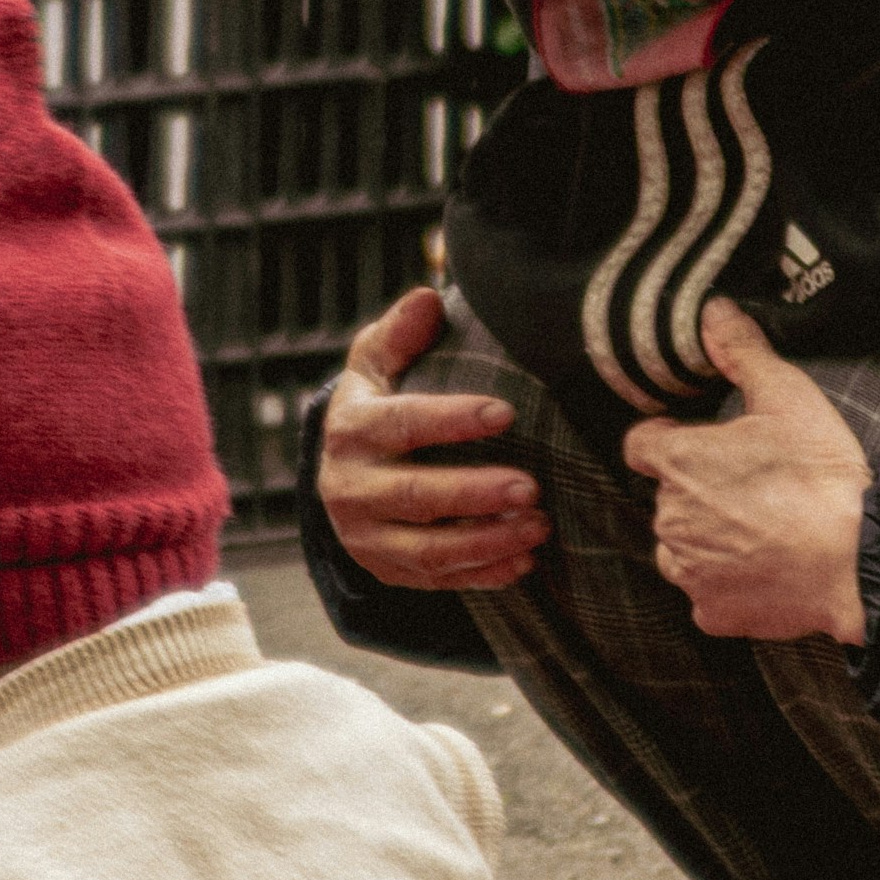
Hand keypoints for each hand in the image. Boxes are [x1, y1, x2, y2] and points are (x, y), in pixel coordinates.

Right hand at [318, 286, 545, 593]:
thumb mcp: (374, 362)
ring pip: (427, 550)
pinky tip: (525, 562)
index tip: (505, 413)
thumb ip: (399, 332)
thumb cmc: (375, 403)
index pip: (400, 424)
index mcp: (350, 430)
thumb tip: (429, 298)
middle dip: (474, 495)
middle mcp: (349, 488)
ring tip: (539, 525)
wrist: (340, 471)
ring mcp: (366, 537)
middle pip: (414, 496)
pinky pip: (437, 581)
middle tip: (531, 487)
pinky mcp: (386, 570)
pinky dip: (483, 575)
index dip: (450, 420)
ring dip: (487, 542)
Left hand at [624, 303, 868, 644]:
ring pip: (683, 548)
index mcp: (678, 462)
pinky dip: (730, 584)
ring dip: (709, 538)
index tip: (702, 443)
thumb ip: (742, 351)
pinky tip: (768, 568)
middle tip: (752, 487)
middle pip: (668, 498)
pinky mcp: (712, 612)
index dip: (670, 439)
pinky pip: (708, 594)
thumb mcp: (787, 396)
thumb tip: (714, 312)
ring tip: (763, 528)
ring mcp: (688, 570)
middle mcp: (669, 519)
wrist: (860, 558)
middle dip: (699, 491)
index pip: (642, 444)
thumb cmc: (821, 477)